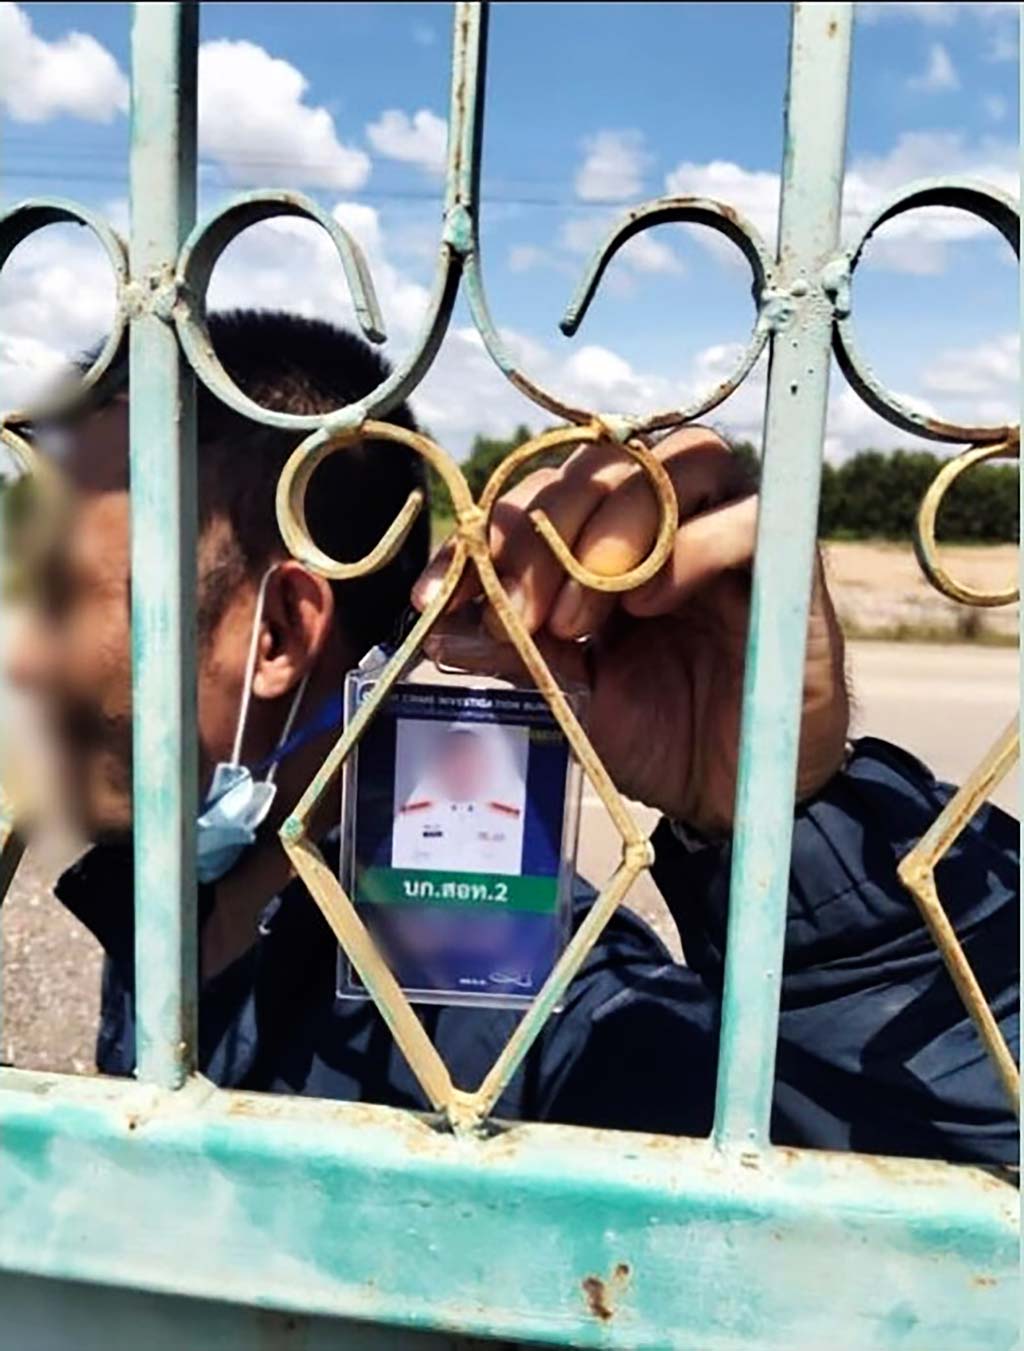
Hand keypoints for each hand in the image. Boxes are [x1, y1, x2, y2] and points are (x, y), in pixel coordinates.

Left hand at [412, 427, 848, 831]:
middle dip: (544, 535)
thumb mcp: (568, 695)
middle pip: (605, 460)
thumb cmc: (652, 733)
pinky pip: (745, 517)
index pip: (540, 493)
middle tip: (523, 616)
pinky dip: (690, 549)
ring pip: (679, 459)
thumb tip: (438, 627)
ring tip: (578, 615)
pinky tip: (648, 604)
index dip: (484, 537)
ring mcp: (727, 528)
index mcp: (603, 535)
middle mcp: (666, 515)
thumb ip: (513, 653)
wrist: (730, 793)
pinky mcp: (788, 561)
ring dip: (614, 525)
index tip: (436, 599)